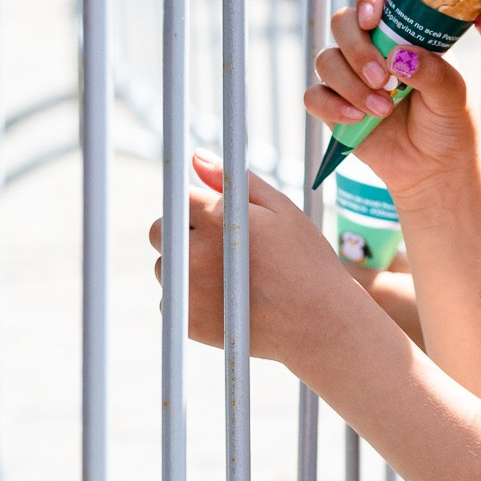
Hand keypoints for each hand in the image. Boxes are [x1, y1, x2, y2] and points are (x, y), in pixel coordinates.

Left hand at [161, 156, 366, 363]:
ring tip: (230, 279)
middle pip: (162, 233)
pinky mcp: (187, 322)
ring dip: (186, 268)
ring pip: (166, 268)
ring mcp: (188, 291)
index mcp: (216, 219)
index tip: (224, 225)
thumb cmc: (304, 260)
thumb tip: (196, 157)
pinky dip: (190, 300)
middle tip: (222, 250)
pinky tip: (225, 301)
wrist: (318, 323)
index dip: (201, 209)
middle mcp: (195, 254)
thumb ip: (233, 181)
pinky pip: (172, 301)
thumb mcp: (279, 209)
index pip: (181, 200)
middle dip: (184, 236)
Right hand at [306, 0, 480, 201]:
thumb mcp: (453, 97)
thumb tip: (399, 54)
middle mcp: (373, 47)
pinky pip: (314, 95)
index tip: (372, 19)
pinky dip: (331, 106)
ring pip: (326, 58)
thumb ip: (432, 73)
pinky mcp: (335, 105)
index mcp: (404, 32)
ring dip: (351, 84)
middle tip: (383, 79)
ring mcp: (350, 75)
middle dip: (357, 49)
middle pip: (342, 22)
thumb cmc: (450, 124)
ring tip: (383, 110)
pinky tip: (356, 119)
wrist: (436, 170)